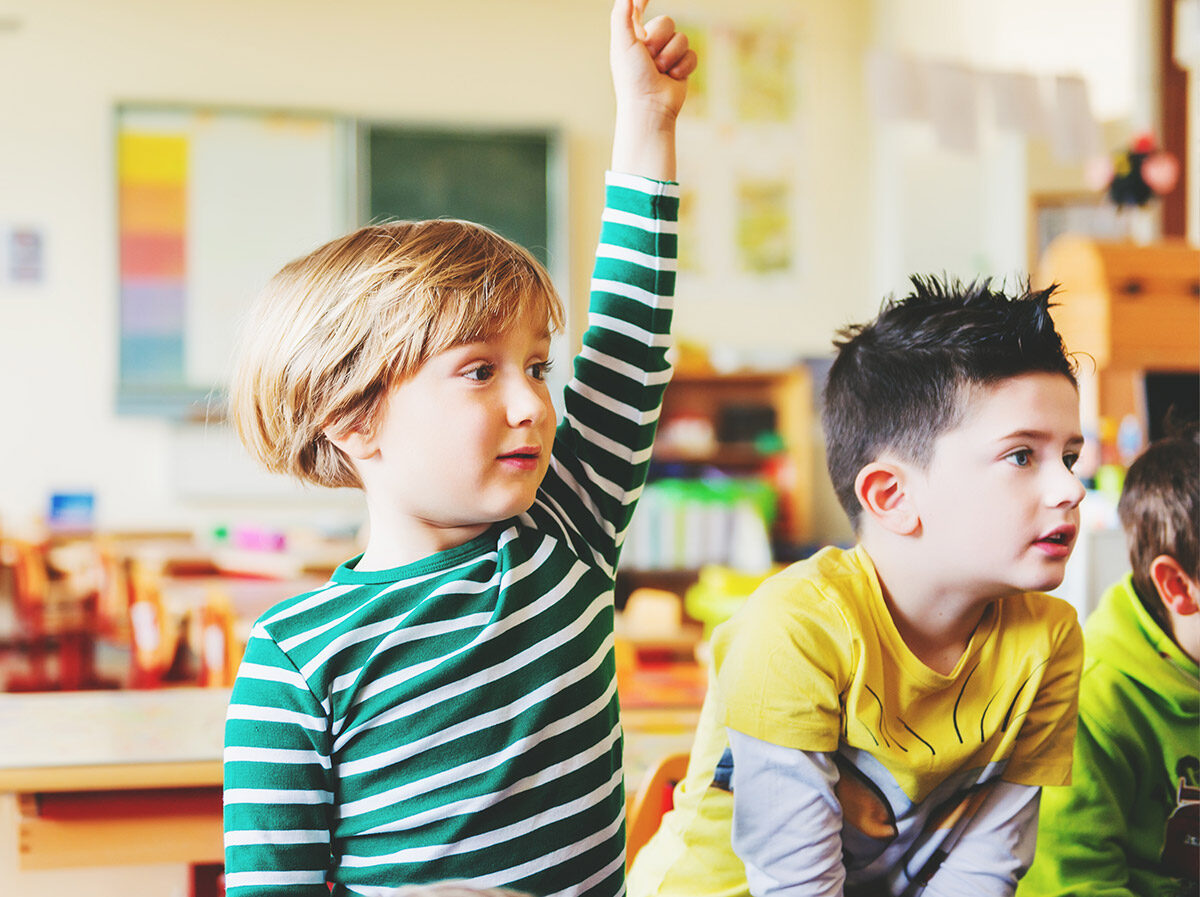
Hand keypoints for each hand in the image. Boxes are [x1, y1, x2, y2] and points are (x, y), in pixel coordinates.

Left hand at [610, 0, 696, 121]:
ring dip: (670, 55)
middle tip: (649, 57)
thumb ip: (622, 16)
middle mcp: (650, 44)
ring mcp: (668, 56)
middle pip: (667, 22)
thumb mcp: (623, 44)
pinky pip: (692, 54)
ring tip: (659, 72)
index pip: (637, 11)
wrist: (650, 107)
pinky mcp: (682, 68)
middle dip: (660, 39)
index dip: (641, 1)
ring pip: (681, 38)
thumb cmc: (632, 78)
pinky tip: (673, 78)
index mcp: (633, 37)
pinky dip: (683, 66)